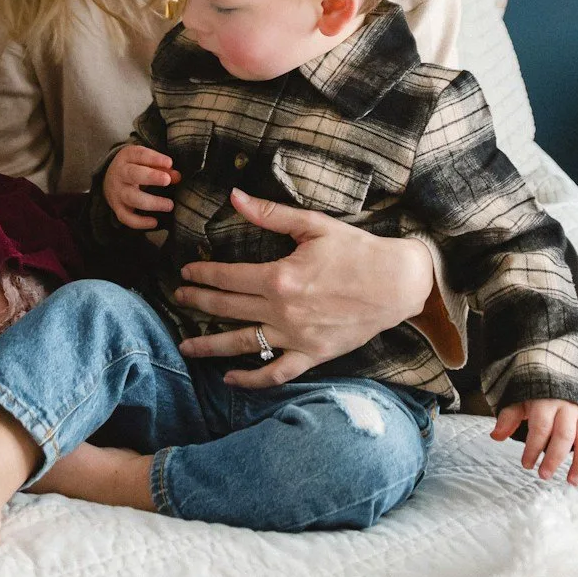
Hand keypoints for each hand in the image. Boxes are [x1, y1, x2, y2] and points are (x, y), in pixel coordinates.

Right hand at [103, 144, 178, 229]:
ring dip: (152, 202)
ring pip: (132, 198)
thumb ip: (162, 168)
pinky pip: (126, 217)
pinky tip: (154, 222)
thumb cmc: (135, 167)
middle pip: (133, 174)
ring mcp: (117, 192)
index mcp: (127, 157)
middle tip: (167, 180)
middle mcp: (120, 174)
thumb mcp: (146, 161)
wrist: (110, 179)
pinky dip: (140, 222)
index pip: (140, 155)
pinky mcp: (117, 208)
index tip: (169, 163)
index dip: (155, 159)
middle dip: (151, 177)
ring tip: (169, 205)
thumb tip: (177, 177)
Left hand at [175, 189, 434, 388]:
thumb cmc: (357, 250)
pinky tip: (230, 378)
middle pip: (227, 308)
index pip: (227, 277)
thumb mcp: (313, 225)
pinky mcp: (313, 355)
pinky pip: (276, 373)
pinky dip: (251, 379)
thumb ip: (269, 213)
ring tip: (185, 346)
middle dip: (198, 303)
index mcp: (280, 277)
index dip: (202, 274)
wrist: (398, 283)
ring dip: (209, 345)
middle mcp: (283, 311)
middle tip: (178, 298)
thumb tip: (234, 196)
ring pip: (242, 344)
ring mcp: (297, 337)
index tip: (186, 273)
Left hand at [492, 399, 577, 483]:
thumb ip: (509, 418)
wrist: (559, 375)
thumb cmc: (536, 395)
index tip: (526, 465)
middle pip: (564, 435)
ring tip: (572, 481)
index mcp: (546, 402)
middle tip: (544, 476)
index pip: (540, 427)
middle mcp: (567, 408)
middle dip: (554, 458)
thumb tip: (495, 436)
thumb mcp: (519, 401)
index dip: (533, 447)